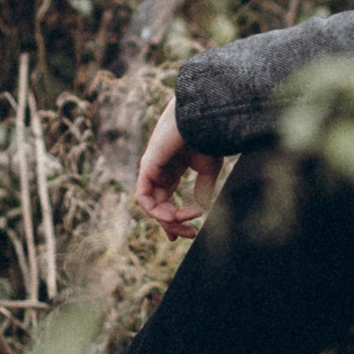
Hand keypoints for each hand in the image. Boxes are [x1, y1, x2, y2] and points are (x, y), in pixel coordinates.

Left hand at [136, 98, 225, 237]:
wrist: (204, 118)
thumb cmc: (208, 137)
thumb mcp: (209, 168)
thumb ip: (202, 187)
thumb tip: (201, 206)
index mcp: (172, 168)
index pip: (165, 199)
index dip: (173, 218)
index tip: (188, 233)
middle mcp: (159, 170)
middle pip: (159, 206)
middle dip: (173, 224)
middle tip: (189, 234)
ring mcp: (151, 169)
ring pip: (151, 205)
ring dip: (168, 220)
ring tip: (189, 223)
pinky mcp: (147, 167)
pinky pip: (144, 198)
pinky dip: (158, 211)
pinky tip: (177, 214)